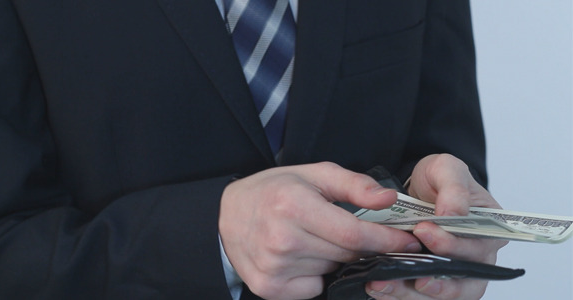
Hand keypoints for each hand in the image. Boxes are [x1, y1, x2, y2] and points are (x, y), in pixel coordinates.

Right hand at [219, 162, 421, 299]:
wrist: (227, 215)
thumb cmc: (274, 191)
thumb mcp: (314, 175)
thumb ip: (355, 184)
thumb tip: (390, 198)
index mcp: (293, 206)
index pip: (355, 235)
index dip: (388, 240)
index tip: (409, 241)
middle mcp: (282, 240)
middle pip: (347, 255)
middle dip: (360, 245)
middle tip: (348, 230)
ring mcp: (274, 268)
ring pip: (332, 271)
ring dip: (335, 258)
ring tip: (313, 237)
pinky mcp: (269, 288)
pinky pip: (314, 288)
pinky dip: (316, 274)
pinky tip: (301, 256)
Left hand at [365, 154, 507, 299]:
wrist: (417, 189)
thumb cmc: (439, 180)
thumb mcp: (447, 169)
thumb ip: (453, 188)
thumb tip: (453, 213)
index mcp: (489, 232)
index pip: (477, 248)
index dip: (451, 245)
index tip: (422, 231)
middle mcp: (477, 259)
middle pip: (464, 283)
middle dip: (433, 280)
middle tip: (403, 271)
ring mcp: (455, 274)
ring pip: (441, 295)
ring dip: (410, 293)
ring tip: (382, 284)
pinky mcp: (432, 280)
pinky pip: (420, 296)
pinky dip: (399, 295)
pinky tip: (378, 288)